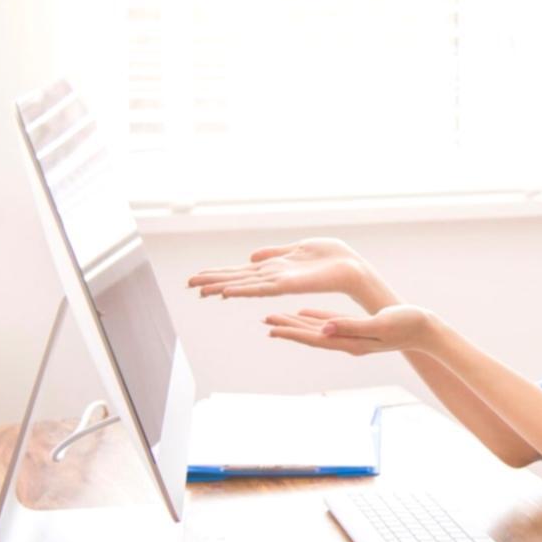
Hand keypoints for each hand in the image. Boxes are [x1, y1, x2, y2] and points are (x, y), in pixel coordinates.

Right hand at [187, 238, 386, 307]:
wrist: (354, 269)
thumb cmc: (333, 259)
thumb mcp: (298, 248)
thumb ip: (275, 252)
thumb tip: (252, 255)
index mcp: (275, 268)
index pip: (242, 272)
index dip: (220, 274)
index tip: (198, 277)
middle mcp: (274, 277)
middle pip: (238, 279)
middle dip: (213, 281)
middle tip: (188, 284)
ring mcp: (280, 282)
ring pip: (245, 284)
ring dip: (222, 286)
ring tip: (199, 289)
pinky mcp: (290, 285)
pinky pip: (262, 288)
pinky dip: (244, 289)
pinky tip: (227, 292)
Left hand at [264, 305, 434, 356]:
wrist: (425, 329)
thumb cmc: (407, 325)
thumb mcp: (379, 324)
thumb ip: (351, 326)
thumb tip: (324, 329)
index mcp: (351, 343)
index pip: (315, 339)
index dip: (292, 333)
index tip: (271, 328)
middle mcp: (348, 342)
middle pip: (311, 335)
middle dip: (288, 327)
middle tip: (266, 320)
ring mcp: (353, 336)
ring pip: (318, 329)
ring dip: (297, 323)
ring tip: (276, 317)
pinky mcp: (358, 327)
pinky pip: (330, 322)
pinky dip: (315, 317)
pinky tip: (303, 312)